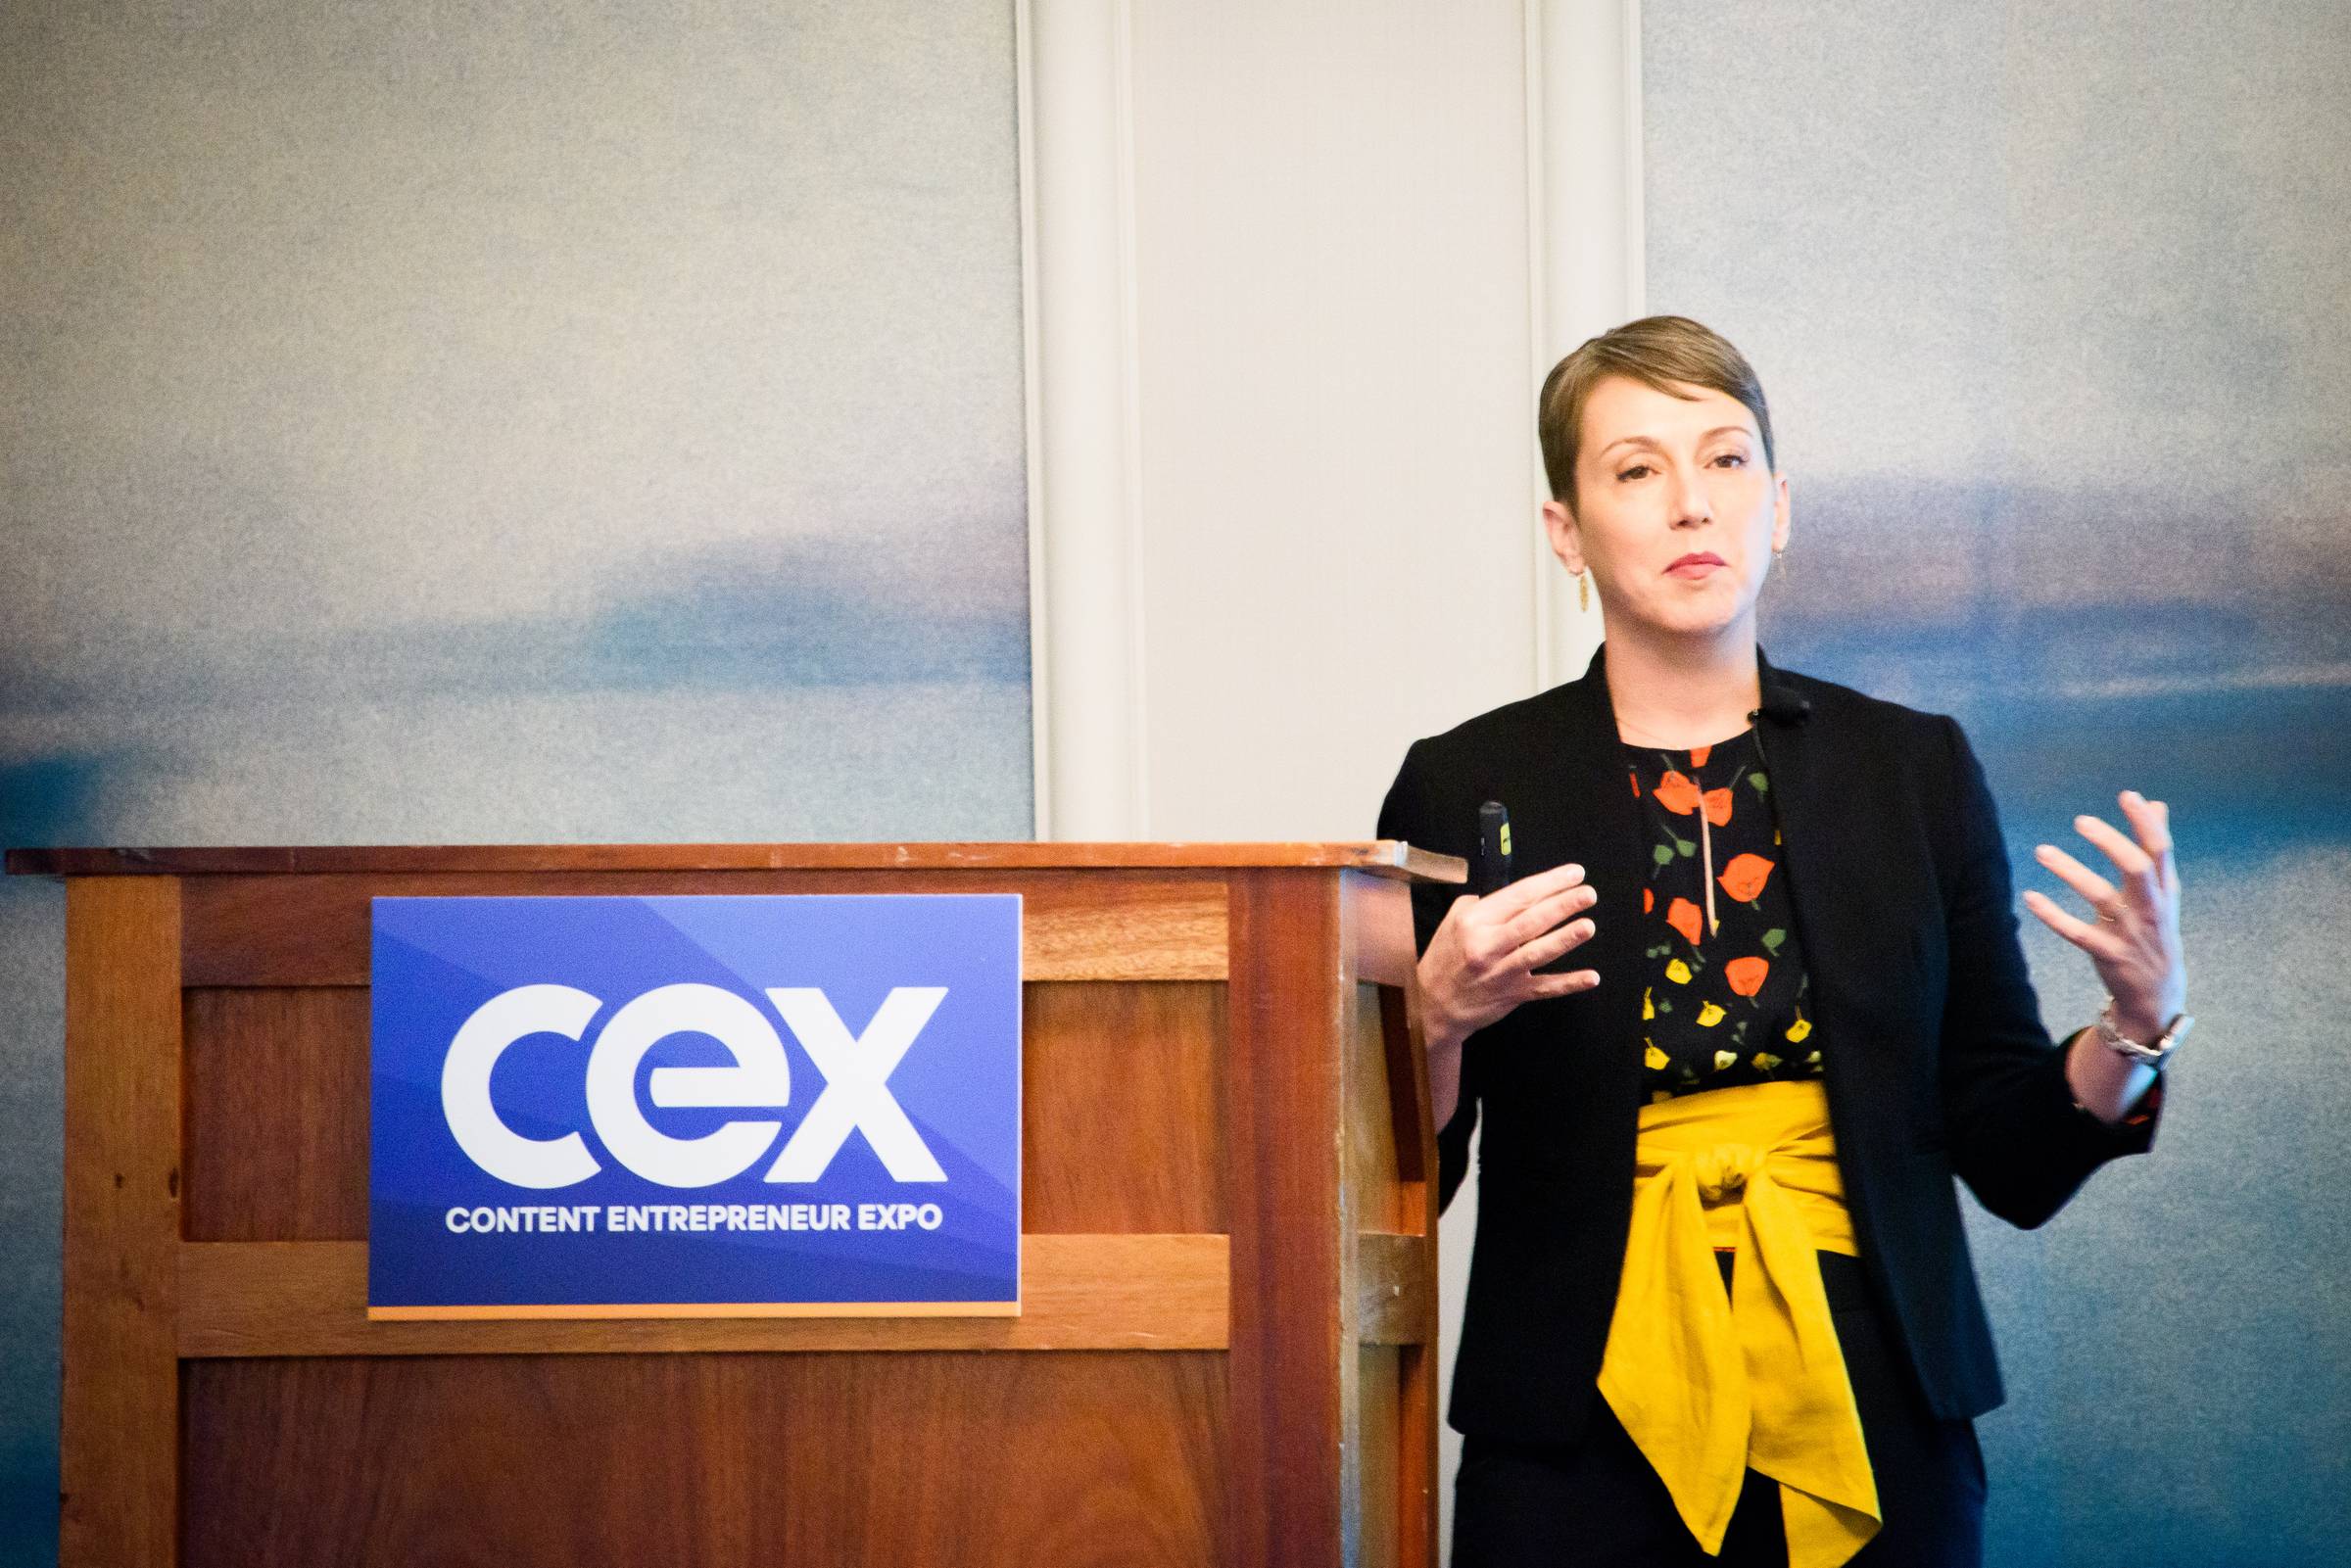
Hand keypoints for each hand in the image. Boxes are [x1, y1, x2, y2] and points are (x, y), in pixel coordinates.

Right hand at [1418, 861, 1600, 1052]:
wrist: (1432, 1005)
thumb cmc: (1445, 959)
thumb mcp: (1451, 922)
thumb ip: (1481, 904)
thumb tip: (1514, 894)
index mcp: (1474, 922)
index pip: (1517, 896)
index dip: (1548, 883)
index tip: (1573, 874)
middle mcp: (1487, 946)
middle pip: (1530, 921)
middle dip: (1562, 905)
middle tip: (1587, 893)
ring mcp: (1501, 972)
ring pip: (1537, 953)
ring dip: (1565, 939)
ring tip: (1588, 925)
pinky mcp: (1512, 995)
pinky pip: (1544, 988)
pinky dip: (1568, 983)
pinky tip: (1591, 977)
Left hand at [2021, 791, 2184, 1040]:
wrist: (2158, 995)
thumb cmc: (2156, 931)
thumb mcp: (2164, 892)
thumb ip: (2155, 849)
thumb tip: (2157, 804)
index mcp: (2165, 890)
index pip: (2161, 850)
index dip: (2146, 822)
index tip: (2127, 795)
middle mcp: (2151, 908)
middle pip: (2136, 868)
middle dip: (2110, 842)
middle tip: (2080, 821)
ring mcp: (2129, 932)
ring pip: (2100, 896)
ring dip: (2070, 871)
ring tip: (2041, 851)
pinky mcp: (2107, 954)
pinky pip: (2076, 932)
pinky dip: (2052, 915)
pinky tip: (2029, 897)